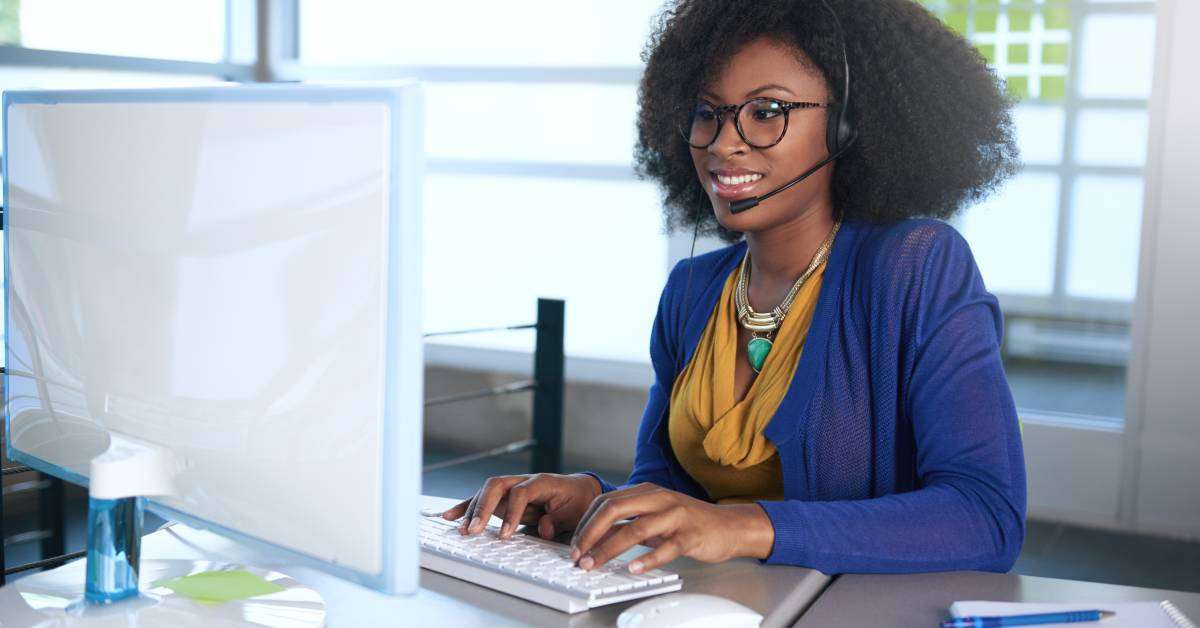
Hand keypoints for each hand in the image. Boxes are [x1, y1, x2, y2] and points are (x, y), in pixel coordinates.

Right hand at [440, 473, 602, 539]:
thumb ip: (558, 520)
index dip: (512, 512)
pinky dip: (466, 507)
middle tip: (474, 530)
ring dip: (472, 510)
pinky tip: (450, 517)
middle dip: (483, 507)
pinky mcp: (504, 496)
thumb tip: (542, 527)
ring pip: (486, 492)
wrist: (579, 490)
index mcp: (542, 481)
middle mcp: (523, 480)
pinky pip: (482, 499)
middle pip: (496, 486)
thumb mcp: (575, 513)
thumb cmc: (577, 501)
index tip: (506, 535)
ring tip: (461, 529)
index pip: (522, 492)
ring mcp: (511, 486)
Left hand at [568, 483, 773, 573]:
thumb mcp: (655, 515)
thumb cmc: (689, 522)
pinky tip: (634, 568)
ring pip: (637, 529)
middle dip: (590, 534)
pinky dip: (648, 558)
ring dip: (609, 549)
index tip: (575, 545)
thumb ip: (629, 521)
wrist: (729, 526)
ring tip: (594, 564)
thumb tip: (596, 538)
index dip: (586, 524)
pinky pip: (668, 547)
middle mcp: (659, 498)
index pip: (606, 502)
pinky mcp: (691, 534)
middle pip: (615, 509)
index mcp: (646, 491)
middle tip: (578, 556)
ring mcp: (676, 515)